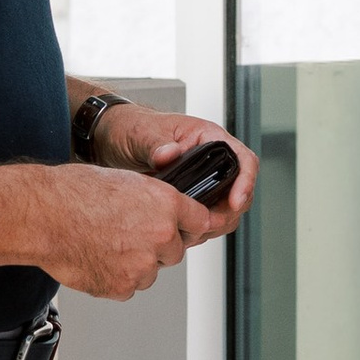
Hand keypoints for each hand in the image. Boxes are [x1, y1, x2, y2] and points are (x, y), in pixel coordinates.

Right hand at [28, 163, 209, 298]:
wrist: (42, 216)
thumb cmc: (72, 194)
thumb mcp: (124, 181)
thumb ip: (152, 200)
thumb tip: (164, 213)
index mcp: (165, 204)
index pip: (200, 221)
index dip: (189, 224)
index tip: (186, 228)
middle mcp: (160, 235)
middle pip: (175, 250)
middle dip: (158, 246)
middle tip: (127, 234)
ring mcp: (142, 265)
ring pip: (150, 271)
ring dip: (136, 263)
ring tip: (105, 244)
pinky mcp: (122, 287)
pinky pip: (127, 287)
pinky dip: (115, 278)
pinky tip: (96, 258)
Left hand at [98, 103, 256, 239]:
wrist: (114, 138)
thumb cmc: (131, 127)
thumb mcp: (142, 133)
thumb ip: (156, 144)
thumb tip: (170, 154)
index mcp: (208, 137)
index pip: (243, 159)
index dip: (245, 182)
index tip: (235, 201)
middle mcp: (212, 157)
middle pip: (240, 189)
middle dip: (229, 211)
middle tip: (209, 225)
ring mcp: (204, 176)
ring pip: (227, 206)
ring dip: (217, 222)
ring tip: (195, 232)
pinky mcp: (193, 192)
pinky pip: (208, 212)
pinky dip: (202, 225)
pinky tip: (186, 232)